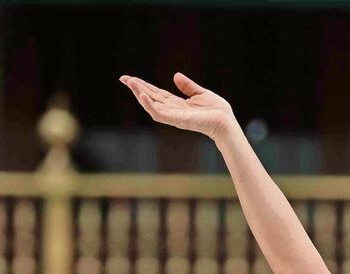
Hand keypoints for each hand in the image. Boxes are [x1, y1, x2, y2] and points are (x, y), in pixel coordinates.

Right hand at [120, 73, 236, 140]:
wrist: (226, 121)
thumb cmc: (217, 110)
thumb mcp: (200, 93)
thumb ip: (188, 86)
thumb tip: (175, 75)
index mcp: (178, 104)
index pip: (157, 94)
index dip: (144, 86)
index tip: (131, 78)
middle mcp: (173, 111)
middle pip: (151, 98)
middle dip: (137, 88)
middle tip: (123, 78)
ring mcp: (174, 116)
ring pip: (151, 105)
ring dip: (140, 94)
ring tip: (130, 83)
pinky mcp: (177, 120)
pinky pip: (159, 114)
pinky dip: (149, 105)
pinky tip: (142, 95)